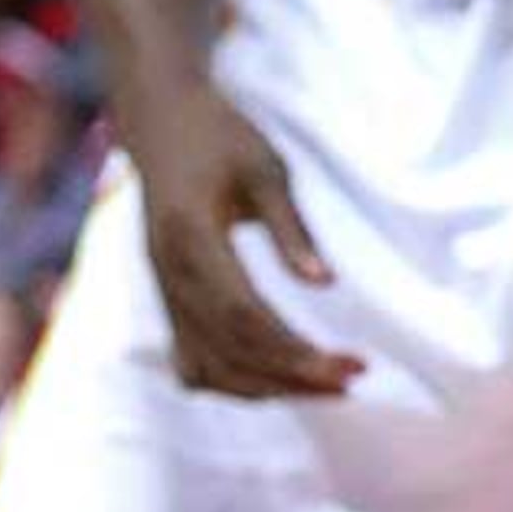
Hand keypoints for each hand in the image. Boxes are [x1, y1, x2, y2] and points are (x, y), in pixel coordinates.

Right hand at [120, 83, 364, 400]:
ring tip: (323, 385)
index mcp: (190, 239)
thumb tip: (323, 283)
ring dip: (265, 387)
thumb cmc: (220, 137)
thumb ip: (291, 228)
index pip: (244, 316)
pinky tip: (275, 380)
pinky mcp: (168, 300)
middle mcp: (169, 276)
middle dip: (293, 376)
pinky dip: (232, 382)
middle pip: (230, 351)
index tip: (351, 364)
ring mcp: (164, 293)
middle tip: (352, 379)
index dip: (296, 349)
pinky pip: (191, 362)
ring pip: (206, 368)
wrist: (160, 124)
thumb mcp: (266, 167)